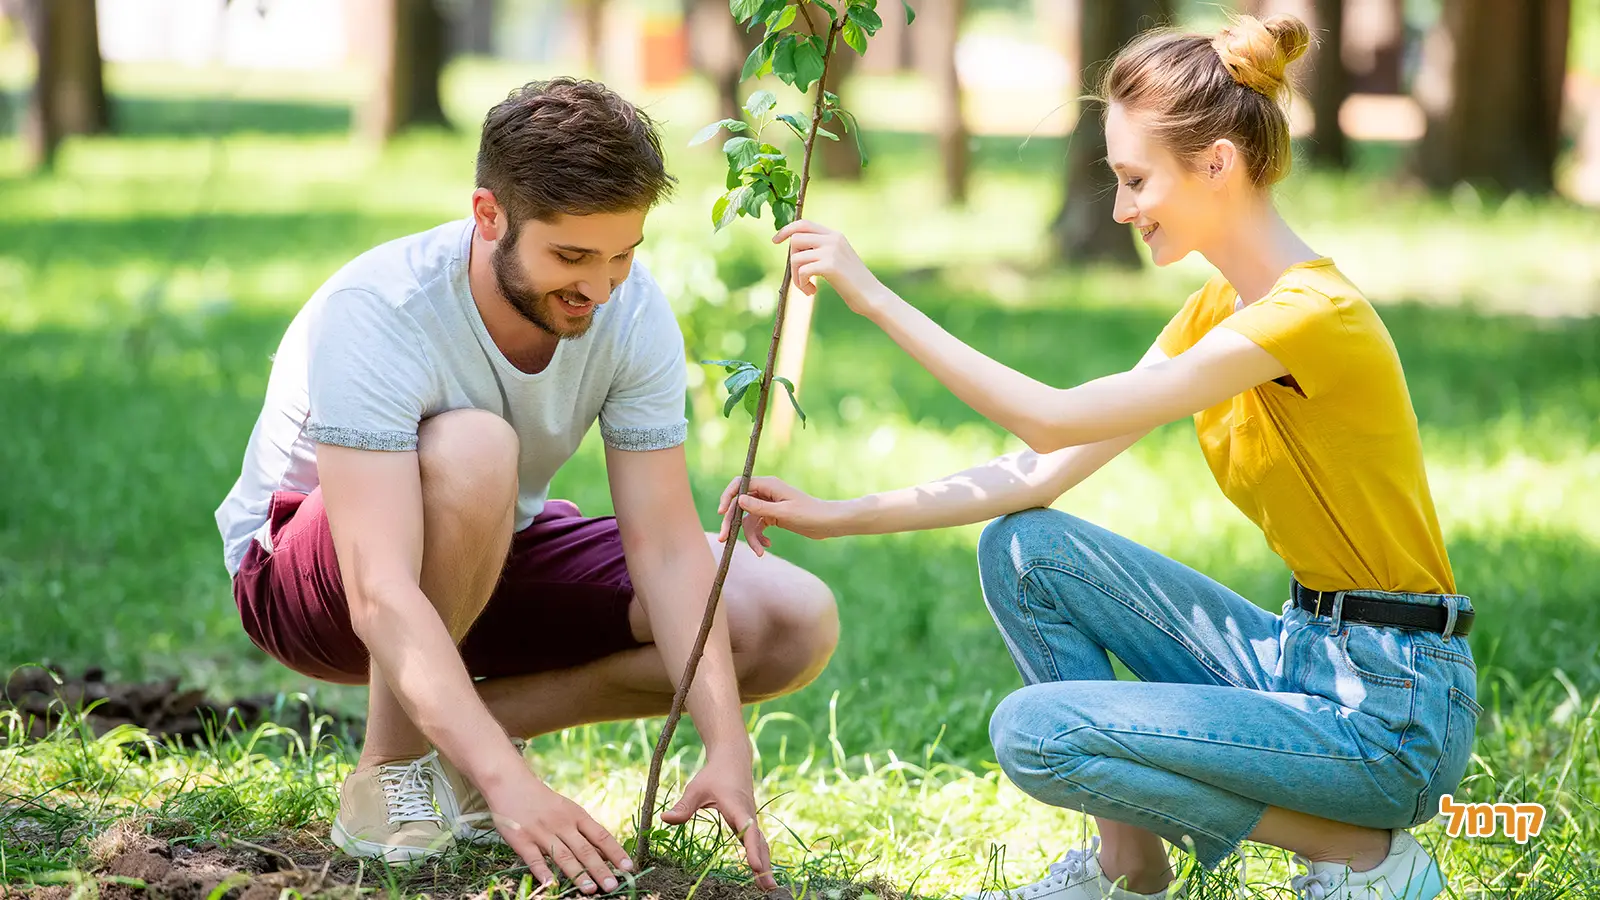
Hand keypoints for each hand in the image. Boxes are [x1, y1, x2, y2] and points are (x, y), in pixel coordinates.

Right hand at [486, 775, 632, 893]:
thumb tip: (605, 854)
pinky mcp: (522, 839)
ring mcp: (541, 832)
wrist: (511, 783)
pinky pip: (533, 858)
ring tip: (590, 890)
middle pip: (584, 849)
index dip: (616, 852)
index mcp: (576, 815)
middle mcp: (562, 824)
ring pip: (563, 856)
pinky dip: (543, 871)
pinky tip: (552, 884)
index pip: (601, 836)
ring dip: (578, 874)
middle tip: (613, 886)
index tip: (629, 867)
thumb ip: (583, 831)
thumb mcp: (567, 810)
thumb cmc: (543, 801)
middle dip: (600, 869)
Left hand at [661, 749, 776, 891]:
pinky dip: (761, 857)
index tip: (755, 866)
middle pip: (759, 843)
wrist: (733, 759)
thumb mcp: (696, 788)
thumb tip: (664, 820)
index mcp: (737, 807)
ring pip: (761, 844)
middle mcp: (748, 815)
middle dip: (764, 865)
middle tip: (769, 888)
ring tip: (768, 887)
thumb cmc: (713, 774)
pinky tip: (760, 873)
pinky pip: (757, 842)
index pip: (748, 830)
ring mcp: (750, 820)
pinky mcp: (749, 823)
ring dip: (765, 864)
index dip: (752, 849)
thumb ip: (683, 806)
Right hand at [717, 476, 840, 554]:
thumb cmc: (810, 514)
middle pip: (740, 506)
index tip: (721, 513)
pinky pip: (758, 526)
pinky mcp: (773, 516)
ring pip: (749, 520)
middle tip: (724, 540)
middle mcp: (766, 492)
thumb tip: (738, 500)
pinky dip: (759, 537)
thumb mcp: (784, 512)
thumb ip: (760, 507)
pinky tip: (767, 546)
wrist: (828, 523)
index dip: (727, 498)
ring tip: (760, 552)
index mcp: (768, 485)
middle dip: (733, 524)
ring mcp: (769, 504)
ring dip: (750, 536)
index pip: (739, 485)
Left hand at [773, 219, 890, 315]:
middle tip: (800, 279)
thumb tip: (794, 251)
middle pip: (795, 239)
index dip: (786, 229)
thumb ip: (820, 251)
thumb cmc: (853, 283)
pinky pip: (802, 270)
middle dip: (791, 262)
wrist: (872, 296)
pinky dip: (801, 284)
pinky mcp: (830, 265)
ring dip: (795, 277)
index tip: (775, 241)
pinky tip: (812, 292)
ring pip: (795, 257)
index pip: (804, 223)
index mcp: (835, 235)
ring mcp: (832, 250)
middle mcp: (833, 239)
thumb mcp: (836, 261)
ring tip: (807, 288)